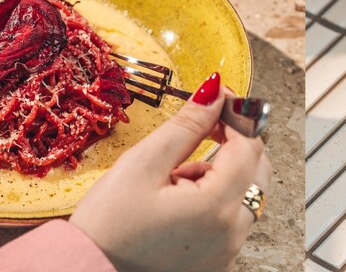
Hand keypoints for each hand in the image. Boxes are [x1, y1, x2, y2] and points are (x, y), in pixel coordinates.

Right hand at [70, 74, 270, 271]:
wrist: (88, 270)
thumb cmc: (108, 224)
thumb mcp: (144, 163)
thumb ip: (187, 125)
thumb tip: (214, 91)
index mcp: (217, 207)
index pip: (250, 146)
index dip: (237, 115)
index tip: (218, 98)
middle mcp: (231, 234)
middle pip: (258, 170)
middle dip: (234, 144)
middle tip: (201, 131)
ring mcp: (227, 251)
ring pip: (245, 193)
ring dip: (221, 174)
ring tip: (175, 177)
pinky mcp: (217, 260)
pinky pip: (232, 218)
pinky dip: (216, 199)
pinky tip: (180, 200)